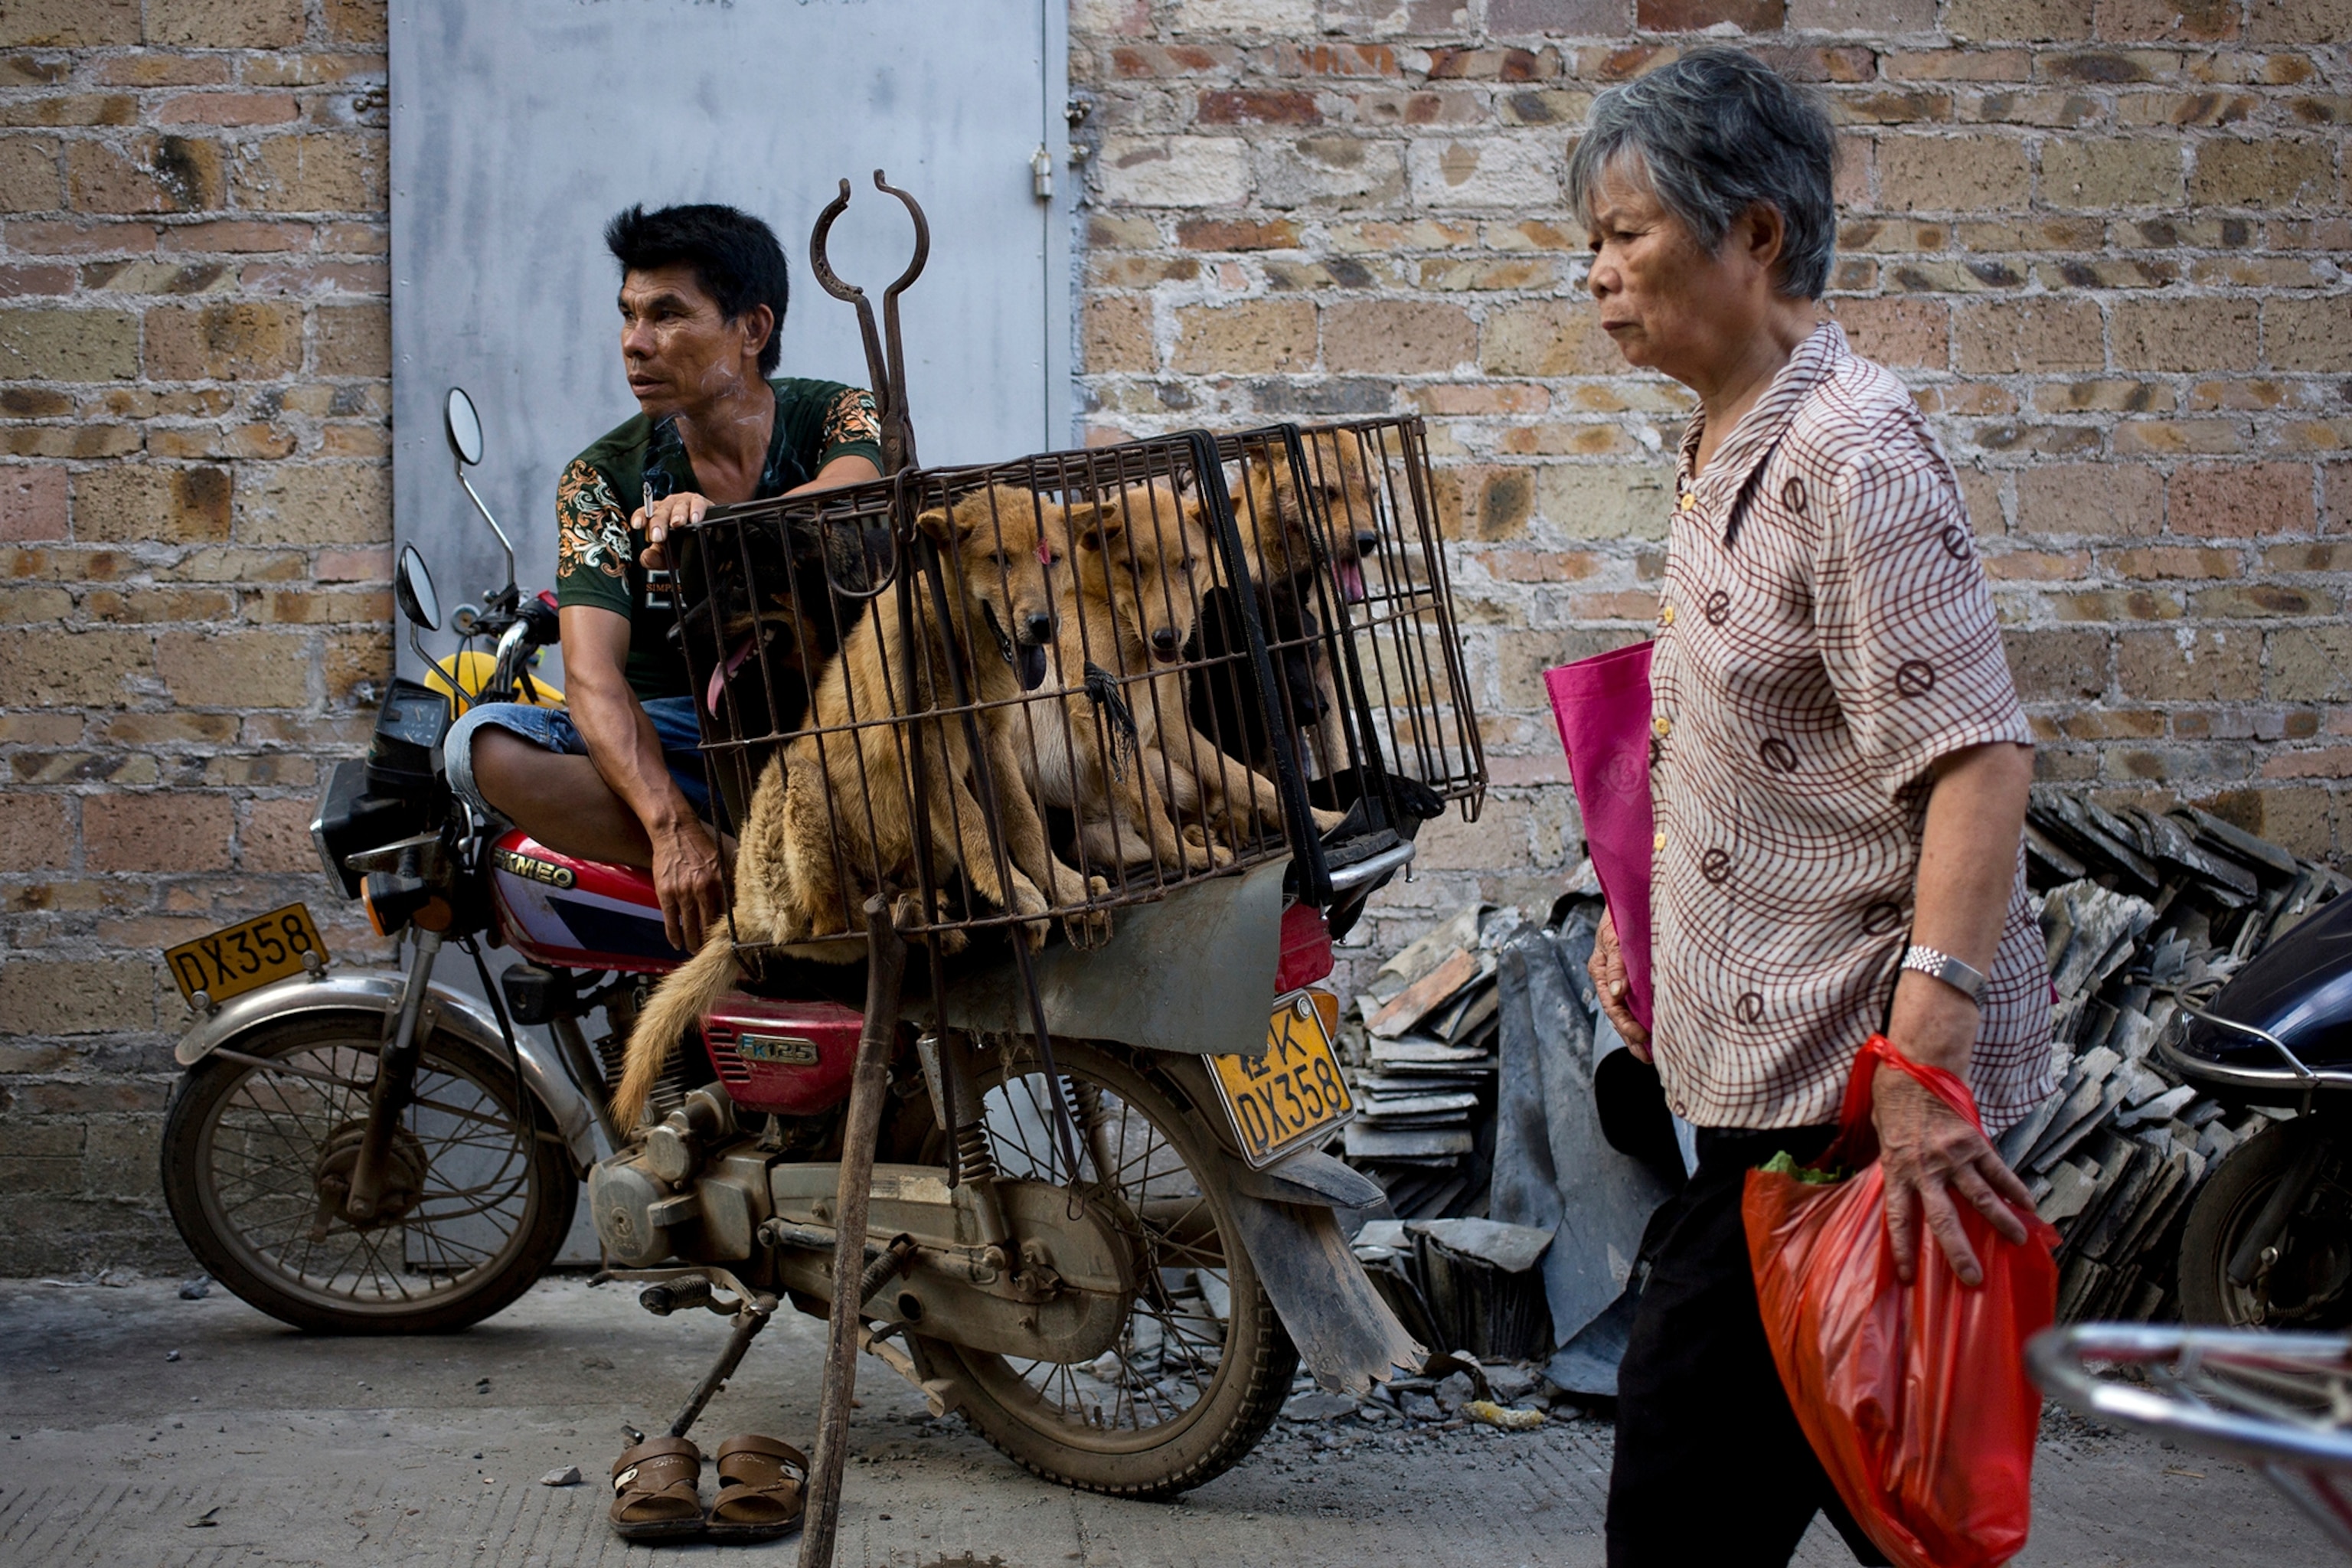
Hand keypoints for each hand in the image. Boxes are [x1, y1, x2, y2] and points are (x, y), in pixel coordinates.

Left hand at [631, 491, 711, 572]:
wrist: (705, 539)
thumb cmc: (682, 544)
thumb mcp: (667, 555)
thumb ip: (654, 558)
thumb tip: (646, 557)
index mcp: (655, 517)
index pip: (643, 514)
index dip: (640, 518)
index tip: (638, 525)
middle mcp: (667, 508)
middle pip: (660, 512)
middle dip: (659, 523)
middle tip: (658, 536)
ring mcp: (683, 503)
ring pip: (678, 507)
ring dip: (677, 515)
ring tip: (677, 524)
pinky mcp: (699, 502)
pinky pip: (697, 504)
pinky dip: (696, 510)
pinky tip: (695, 519)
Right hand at [650, 816, 725, 951]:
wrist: (675, 831)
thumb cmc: (699, 845)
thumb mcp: (720, 861)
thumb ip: (728, 881)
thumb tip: (739, 901)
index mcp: (720, 881)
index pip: (728, 913)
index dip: (729, 931)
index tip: (730, 942)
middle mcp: (704, 889)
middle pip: (709, 924)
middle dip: (710, 942)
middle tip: (711, 953)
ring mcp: (684, 892)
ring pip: (690, 926)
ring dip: (693, 942)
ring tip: (694, 951)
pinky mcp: (666, 893)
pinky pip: (671, 920)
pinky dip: (674, 935)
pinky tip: (677, 943)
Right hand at [1588, 909, 1651, 1060]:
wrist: (1628, 893)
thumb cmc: (1620, 912)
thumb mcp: (1614, 936)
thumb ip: (1617, 963)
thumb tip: (1617, 993)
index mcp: (1601, 969)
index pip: (1612, 1005)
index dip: (1627, 1024)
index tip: (1644, 1036)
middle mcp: (1609, 977)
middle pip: (1618, 1014)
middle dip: (1632, 1037)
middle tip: (1648, 1056)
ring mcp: (1619, 977)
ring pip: (1626, 1011)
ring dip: (1636, 1033)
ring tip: (1650, 1054)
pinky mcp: (1631, 974)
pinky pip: (1634, 1001)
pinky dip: (1641, 1017)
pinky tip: (1653, 1029)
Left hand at [1870, 982, 2034, 1287]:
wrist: (1913, 1067)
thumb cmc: (1894, 1105)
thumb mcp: (1883, 1140)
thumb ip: (1894, 1169)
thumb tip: (1900, 1195)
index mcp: (1897, 1171)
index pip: (1898, 1219)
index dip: (1902, 1249)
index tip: (1908, 1278)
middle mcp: (1925, 1169)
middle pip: (1943, 1220)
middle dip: (1958, 1253)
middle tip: (1973, 1279)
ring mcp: (1952, 1156)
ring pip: (1980, 1198)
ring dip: (2001, 1223)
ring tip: (2017, 1242)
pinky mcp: (1974, 1141)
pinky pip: (1998, 1171)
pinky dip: (2015, 1189)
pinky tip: (2029, 1205)